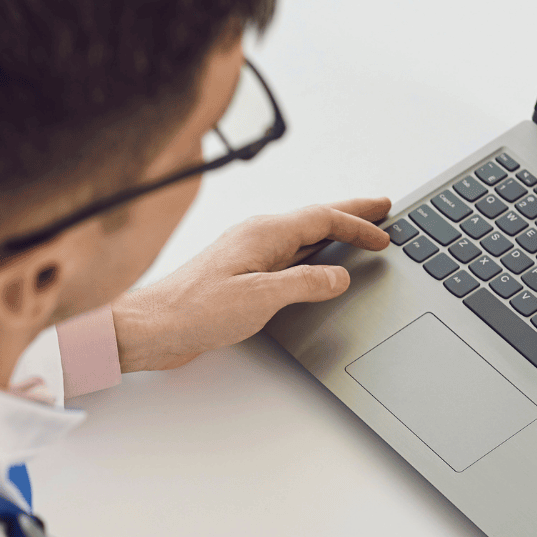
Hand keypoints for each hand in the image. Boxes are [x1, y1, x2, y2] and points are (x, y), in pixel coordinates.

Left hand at [112, 198, 391, 371]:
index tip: (385, 232)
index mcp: (263, 233)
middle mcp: (256, 237)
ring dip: (333, 233)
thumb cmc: (194, 310)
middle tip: (382, 209)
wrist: (152, 327)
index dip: (357, 225)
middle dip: (351, 214)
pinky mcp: (240, 275)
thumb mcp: (260, 298)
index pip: (322, 220)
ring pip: (302, 237)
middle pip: (315, 219)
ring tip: (359, 231)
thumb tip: (338, 276)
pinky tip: (318, 263)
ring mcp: (248, 255)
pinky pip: (288, 256)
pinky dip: (313, 254)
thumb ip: (304, 283)